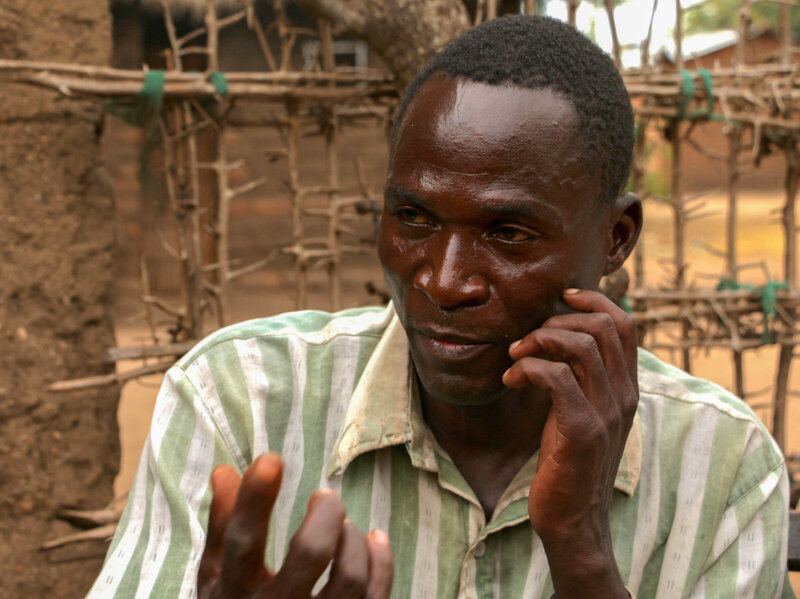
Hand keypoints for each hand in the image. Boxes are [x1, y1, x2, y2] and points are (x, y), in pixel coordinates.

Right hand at [197, 453, 393, 598]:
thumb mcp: (218, 575)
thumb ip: (223, 524)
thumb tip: (225, 470)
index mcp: (233, 594)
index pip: (243, 541)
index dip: (255, 499)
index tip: (271, 459)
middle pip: (310, 553)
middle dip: (326, 514)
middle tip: (325, 497)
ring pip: (351, 577)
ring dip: (353, 540)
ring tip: (345, 527)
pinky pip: (376, 596)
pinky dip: (381, 561)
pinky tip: (372, 540)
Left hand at [502, 288, 637, 596]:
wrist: (574, 520)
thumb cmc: (569, 463)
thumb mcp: (581, 413)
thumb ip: (580, 379)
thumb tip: (554, 340)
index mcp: (626, 387)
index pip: (626, 324)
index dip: (595, 300)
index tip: (562, 297)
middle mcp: (624, 395)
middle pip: (604, 325)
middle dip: (557, 321)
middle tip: (526, 339)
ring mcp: (607, 412)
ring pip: (581, 344)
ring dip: (539, 340)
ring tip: (515, 356)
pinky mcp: (582, 429)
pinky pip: (556, 376)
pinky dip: (527, 368)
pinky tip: (511, 379)